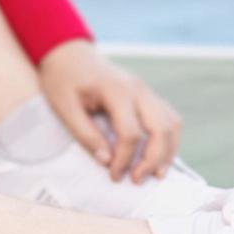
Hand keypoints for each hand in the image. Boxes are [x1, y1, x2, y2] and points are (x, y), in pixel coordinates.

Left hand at [38, 40, 182, 182]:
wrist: (68, 53)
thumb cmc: (62, 80)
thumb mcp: (64, 108)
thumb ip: (85, 135)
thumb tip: (106, 161)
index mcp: (116, 90)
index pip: (131, 133)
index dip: (125, 159)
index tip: (114, 176)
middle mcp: (138, 89)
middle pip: (161, 129)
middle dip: (153, 159)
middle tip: (137, 181)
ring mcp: (145, 90)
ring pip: (171, 123)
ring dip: (168, 151)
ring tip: (156, 174)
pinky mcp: (146, 94)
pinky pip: (168, 117)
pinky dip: (168, 138)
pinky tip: (159, 156)